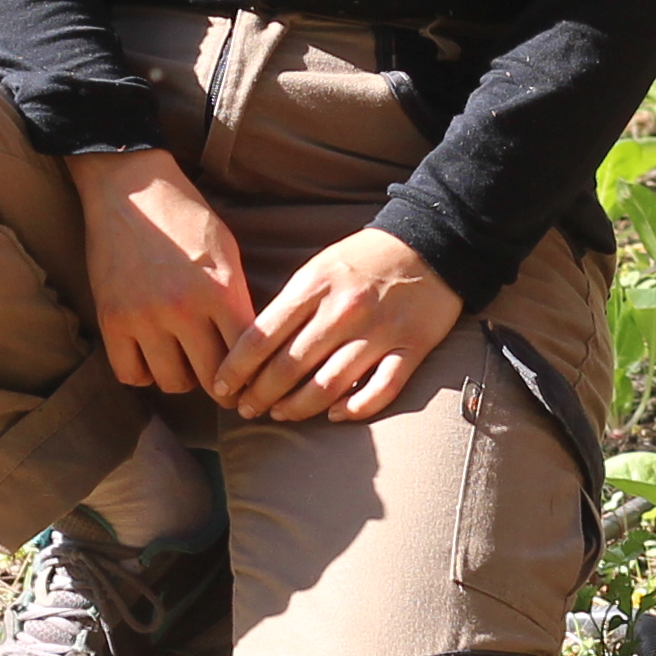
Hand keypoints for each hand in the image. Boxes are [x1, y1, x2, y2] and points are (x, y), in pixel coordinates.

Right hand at [75, 148, 257, 399]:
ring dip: (183, 378)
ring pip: (172, 382)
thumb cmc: (186, 217)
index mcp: (219, 289)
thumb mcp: (226, 251)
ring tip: (186, 362)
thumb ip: (237, 298)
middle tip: (222, 382)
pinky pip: (130, 375)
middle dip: (221, 385)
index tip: (252, 383)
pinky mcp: (111, 321)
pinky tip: (153, 357)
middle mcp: (182, 308)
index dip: (252, 374)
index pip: (244, 354)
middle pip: (210, 377)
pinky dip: (144, 373)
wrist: (131, 190)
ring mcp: (143, 317)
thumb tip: (250, 345)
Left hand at [213, 225, 463, 422]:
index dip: (235, 370)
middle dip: (259, 395)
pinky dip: (355, 409)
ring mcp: (379, 331)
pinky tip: (335, 415)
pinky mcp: (411, 347)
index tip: (222, 388)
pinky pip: (380, 390)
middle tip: (246, 409)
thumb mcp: (319, 267)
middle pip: (289, 367)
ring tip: (281, 415)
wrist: (433, 240)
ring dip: (297, 408)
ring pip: (328, 386)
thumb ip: (291, 304)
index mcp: (316, 285)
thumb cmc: (365, 257)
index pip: (261, 337)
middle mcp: (345, 310)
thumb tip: (254, 350)